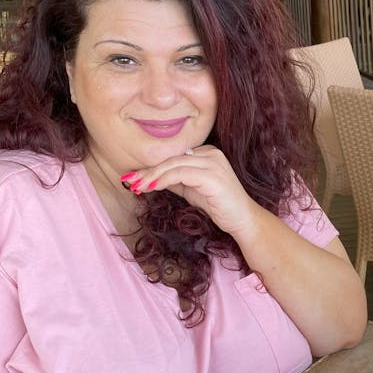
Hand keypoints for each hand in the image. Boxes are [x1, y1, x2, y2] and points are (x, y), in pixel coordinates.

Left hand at [121, 145, 259, 237]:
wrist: (242, 219)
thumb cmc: (219, 205)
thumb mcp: (191, 189)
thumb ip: (175, 180)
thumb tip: (150, 178)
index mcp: (207, 152)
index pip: (174, 156)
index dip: (153, 167)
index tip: (134, 178)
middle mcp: (211, 153)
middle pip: (172, 158)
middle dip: (148, 171)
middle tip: (130, 181)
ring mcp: (213, 163)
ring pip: (174, 164)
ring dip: (152, 176)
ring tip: (138, 186)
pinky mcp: (212, 175)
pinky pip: (181, 173)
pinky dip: (163, 180)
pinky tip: (152, 187)